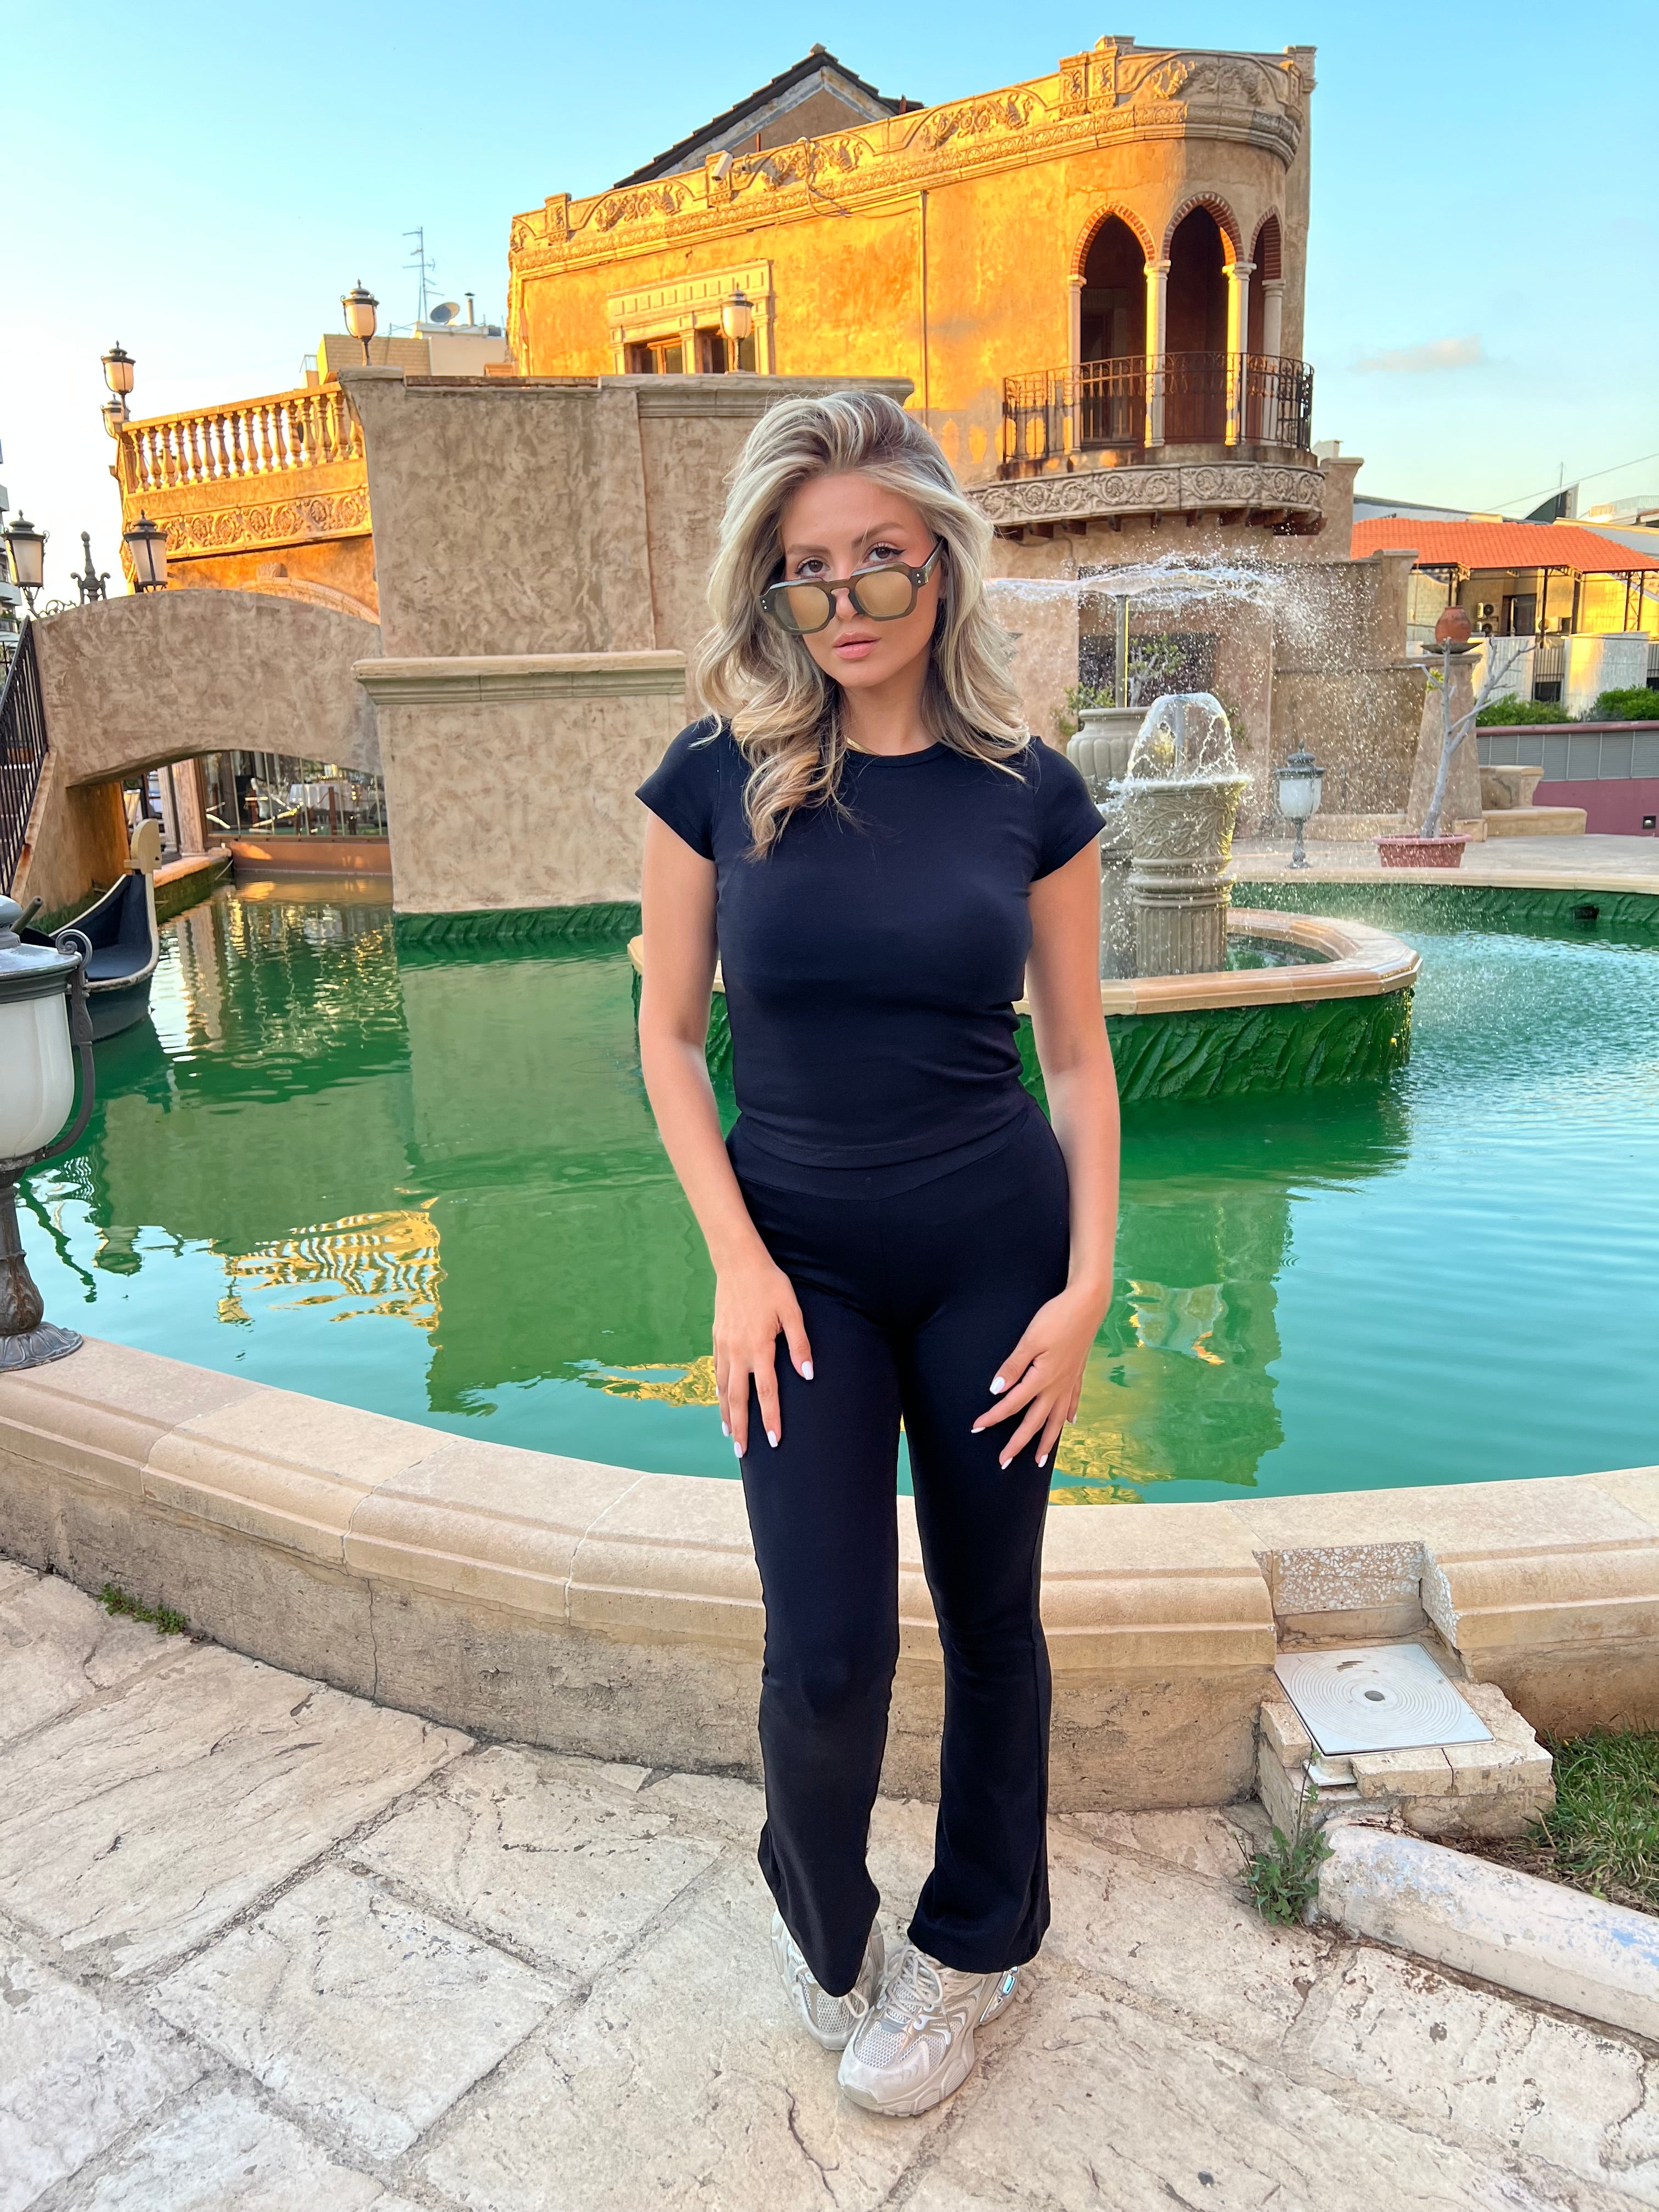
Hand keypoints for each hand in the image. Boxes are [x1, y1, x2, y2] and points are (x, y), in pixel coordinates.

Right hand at [714, 1249, 812, 1459]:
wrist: (738, 1263)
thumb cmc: (770, 1285)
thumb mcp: (791, 1311)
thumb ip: (800, 1344)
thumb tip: (808, 1374)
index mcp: (759, 1347)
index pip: (766, 1392)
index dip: (771, 1418)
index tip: (773, 1441)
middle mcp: (738, 1351)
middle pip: (738, 1398)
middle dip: (742, 1428)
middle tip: (743, 1453)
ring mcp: (724, 1346)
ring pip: (722, 1388)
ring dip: (726, 1413)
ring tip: (730, 1435)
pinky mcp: (717, 1338)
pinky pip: (716, 1372)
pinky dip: (718, 1391)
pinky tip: (721, 1401)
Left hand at [971, 1284, 1108, 1470]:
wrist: (1088, 1305)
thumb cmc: (1057, 1318)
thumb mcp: (1030, 1340)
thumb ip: (1013, 1366)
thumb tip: (997, 1390)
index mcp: (1042, 1378)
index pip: (1012, 1404)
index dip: (993, 1417)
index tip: (976, 1428)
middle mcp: (1057, 1386)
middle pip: (1034, 1422)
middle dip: (1018, 1444)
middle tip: (1004, 1463)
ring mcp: (1069, 1382)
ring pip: (1056, 1420)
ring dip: (1046, 1441)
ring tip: (1039, 1460)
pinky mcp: (1078, 1373)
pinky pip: (1072, 1402)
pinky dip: (1068, 1416)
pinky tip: (1069, 1423)